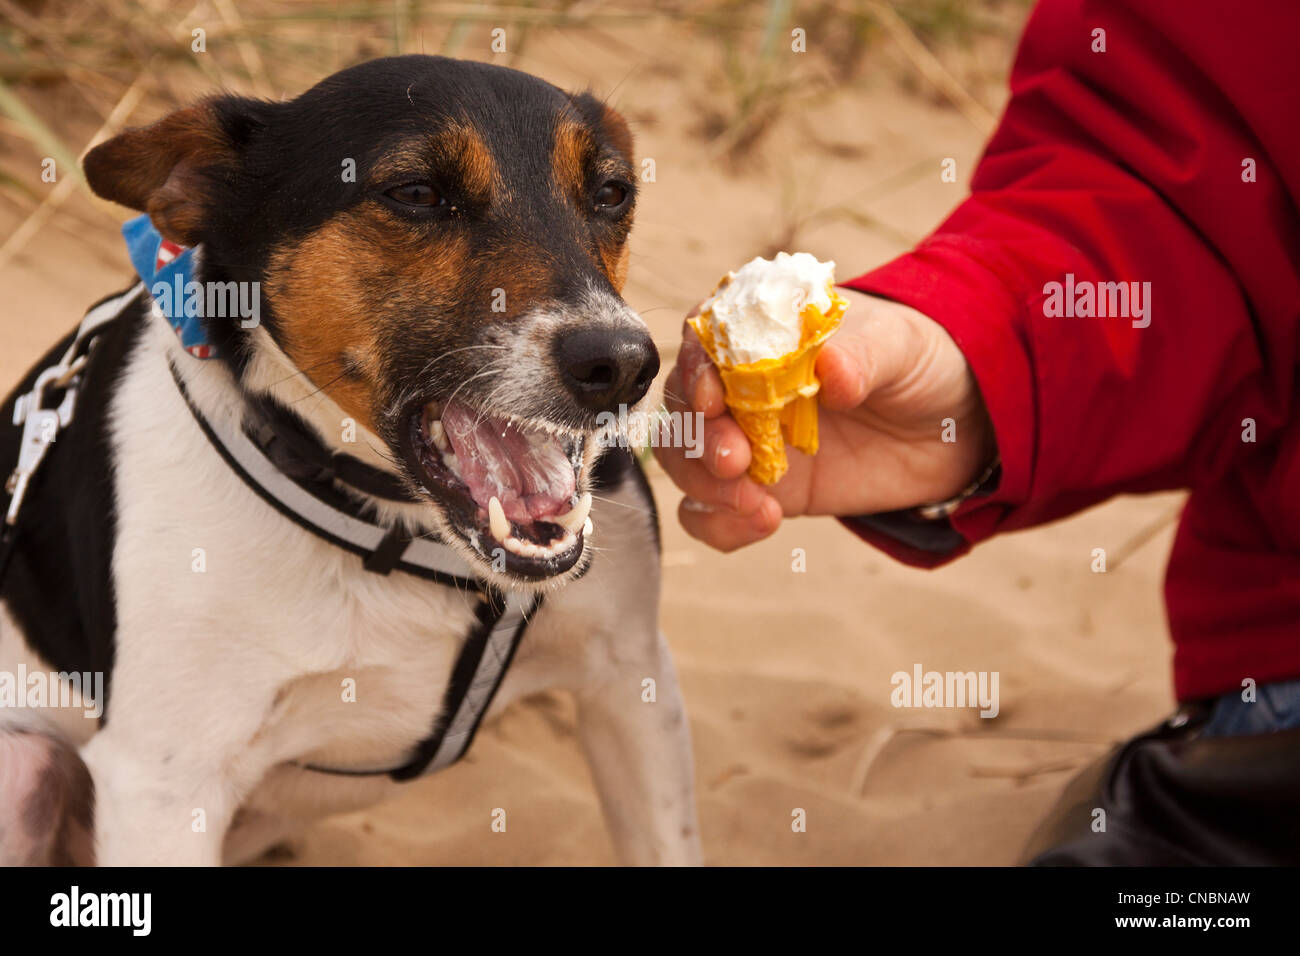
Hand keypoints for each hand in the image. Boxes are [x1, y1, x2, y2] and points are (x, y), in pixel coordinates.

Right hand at [654, 288, 994, 550]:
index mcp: (762, 330)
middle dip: (698, 438)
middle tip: (737, 462)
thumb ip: (864, 355)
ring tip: (758, 505)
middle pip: (682, 406)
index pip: (704, 338)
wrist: (950, 426)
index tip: (712, 400)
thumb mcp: (901, 347)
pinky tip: (761, 523)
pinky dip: (720, 525)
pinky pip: (710, 512)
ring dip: (704, 485)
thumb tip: (832, 372)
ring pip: (682, 460)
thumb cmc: (917, 363)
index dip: (696, 368)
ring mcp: (743, 439)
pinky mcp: (757, 489)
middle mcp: (738, 384)